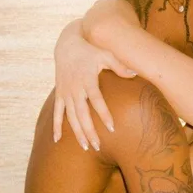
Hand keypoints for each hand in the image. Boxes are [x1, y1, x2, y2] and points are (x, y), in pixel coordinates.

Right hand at [53, 19, 136, 150]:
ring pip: (70, 117)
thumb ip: (120, 65)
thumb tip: (136, 74)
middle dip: (90, 131)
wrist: (67, 45)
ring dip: (77, 133)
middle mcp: (75, 88)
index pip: (96, 100)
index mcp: (87, 79)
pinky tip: (57, 140)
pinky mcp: (60, 94)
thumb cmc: (91, 51)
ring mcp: (66, 92)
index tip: (112, 128)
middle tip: (98, 146)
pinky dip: (56, 126)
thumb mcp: (106, 54)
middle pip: (82, 114)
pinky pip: (57, 112)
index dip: (104, 115)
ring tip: (85, 147)